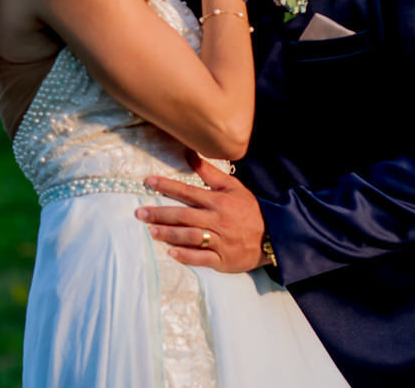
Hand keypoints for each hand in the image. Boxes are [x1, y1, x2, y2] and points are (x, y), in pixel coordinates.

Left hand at [134, 155, 267, 271]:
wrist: (274, 237)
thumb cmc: (249, 209)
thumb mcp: (233, 186)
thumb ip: (209, 172)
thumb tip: (189, 153)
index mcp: (218, 201)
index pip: (188, 191)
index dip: (166, 186)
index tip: (148, 182)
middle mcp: (217, 220)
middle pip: (183, 215)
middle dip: (159, 214)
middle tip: (140, 213)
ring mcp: (220, 241)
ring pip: (189, 237)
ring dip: (169, 234)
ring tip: (151, 231)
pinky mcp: (223, 260)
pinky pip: (201, 258)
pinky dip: (185, 256)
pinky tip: (171, 253)